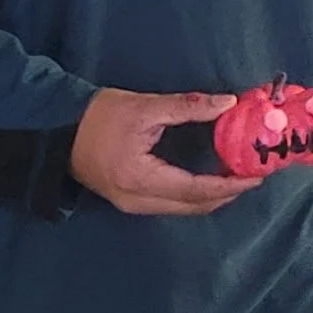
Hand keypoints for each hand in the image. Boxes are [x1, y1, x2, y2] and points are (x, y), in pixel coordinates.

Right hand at [71, 89, 264, 214]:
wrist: (56, 130)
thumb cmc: (98, 116)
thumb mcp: (145, 107)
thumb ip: (188, 107)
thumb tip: (228, 103)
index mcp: (141, 180)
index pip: (197, 190)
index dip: (230, 184)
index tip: (256, 174)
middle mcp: (138, 201)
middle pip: (194, 206)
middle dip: (227, 194)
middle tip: (253, 175)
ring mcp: (132, 205)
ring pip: (184, 209)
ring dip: (212, 196)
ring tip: (237, 176)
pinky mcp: (130, 200)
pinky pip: (172, 204)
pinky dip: (195, 195)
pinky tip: (210, 179)